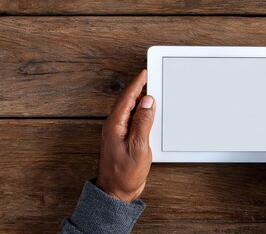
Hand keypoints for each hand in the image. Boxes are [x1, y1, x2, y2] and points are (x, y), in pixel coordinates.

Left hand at [96, 70, 155, 201]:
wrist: (116, 192)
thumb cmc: (124, 174)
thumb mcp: (138, 147)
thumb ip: (143, 123)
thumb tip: (148, 102)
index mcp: (115, 125)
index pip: (127, 98)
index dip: (137, 84)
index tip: (145, 73)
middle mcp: (114, 127)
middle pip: (127, 102)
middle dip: (138, 89)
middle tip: (149, 79)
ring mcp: (117, 134)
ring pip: (129, 111)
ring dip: (139, 102)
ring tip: (150, 93)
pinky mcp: (123, 141)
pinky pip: (131, 121)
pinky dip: (140, 114)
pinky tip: (147, 115)